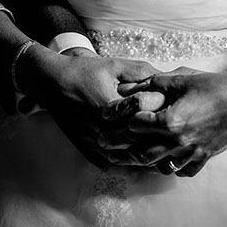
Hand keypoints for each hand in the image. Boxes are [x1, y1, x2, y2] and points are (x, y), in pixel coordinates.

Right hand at [17, 48, 166, 168]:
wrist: (52, 82)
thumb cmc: (84, 71)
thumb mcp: (115, 65)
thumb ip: (141, 72)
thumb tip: (165, 77)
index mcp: (113, 107)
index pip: (143, 124)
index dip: (161, 128)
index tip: (174, 129)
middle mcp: (102, 127)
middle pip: (134, 145)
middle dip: (154, 147)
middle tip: (172, 149)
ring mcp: (92, 140)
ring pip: (121, 158)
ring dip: (139, 159)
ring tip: (157, 159)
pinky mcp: (84, 146)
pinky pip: (106, 160)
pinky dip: (121, 161)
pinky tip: (133, 159)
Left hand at [100, 68, 226, 176]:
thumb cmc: (212, 85)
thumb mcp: (181, 78)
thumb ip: (153, 82)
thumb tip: (131, 85)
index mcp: (170, 121)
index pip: (136, 126)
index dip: (124, 121)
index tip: (114, 119)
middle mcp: (179, 141)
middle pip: (142, 153)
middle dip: (125, 147)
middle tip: (111, 143)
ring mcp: (192, 151)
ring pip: (161, 166)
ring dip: (148, 160)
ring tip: (138, 153)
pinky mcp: (204, 156)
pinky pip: (184, 171)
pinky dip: (174, 167)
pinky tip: (169, 159)